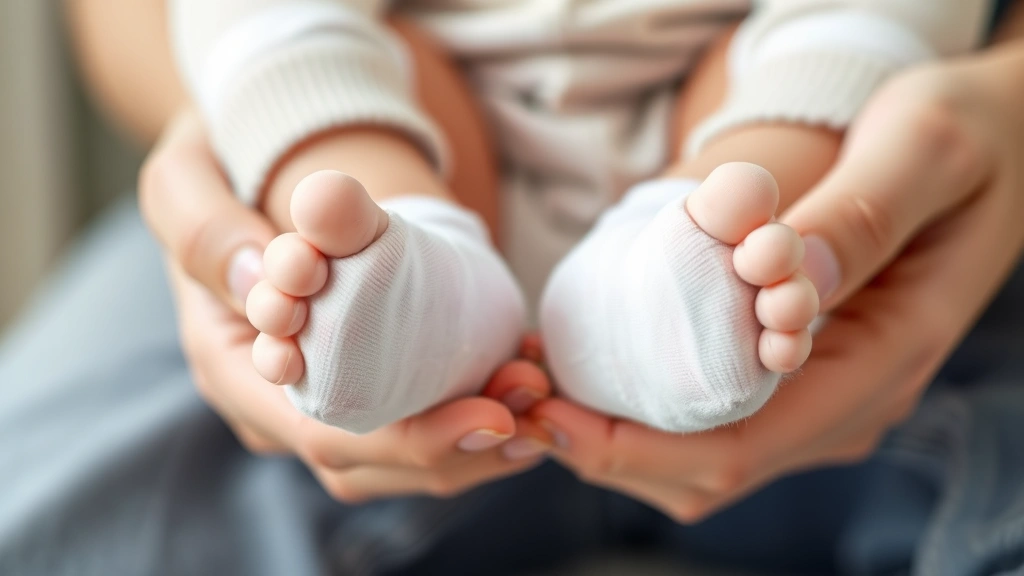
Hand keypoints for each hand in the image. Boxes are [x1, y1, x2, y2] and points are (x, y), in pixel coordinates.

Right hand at [142, 110, 553, 500]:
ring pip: (404, 451)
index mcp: (232, 370)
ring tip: (539, 389)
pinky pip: (418, 413)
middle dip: (463, 444)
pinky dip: (475, 407)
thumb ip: (206, 230)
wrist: (234, 171)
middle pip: (377, 460)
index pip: (325, 435)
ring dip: (480, 436)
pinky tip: (523, 378)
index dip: (411, 440)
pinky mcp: (361, 373)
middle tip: (534, 398)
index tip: (490, 414)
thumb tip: (264, 276)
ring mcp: (322, 393)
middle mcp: (279, 401)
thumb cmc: (210, 175)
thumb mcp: (185, 182)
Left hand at [528, 42, 1023, 521]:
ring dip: (619, 435)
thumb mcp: (922, 149)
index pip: (740, 446)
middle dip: (608, 450)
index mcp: (882, 361)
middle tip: (521, 397)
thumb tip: (777, 275)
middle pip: (709, 470)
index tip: (550, 411)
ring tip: (542, 386)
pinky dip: (648, 409)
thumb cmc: (968, 138)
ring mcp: (828, 394)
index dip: (635, 446)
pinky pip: (716, 416)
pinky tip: (596, 370)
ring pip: (706, 456)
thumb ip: (857, 217)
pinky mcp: (807, 373)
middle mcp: (852, 401)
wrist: (1009, 144)